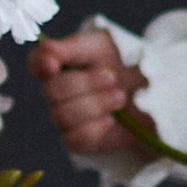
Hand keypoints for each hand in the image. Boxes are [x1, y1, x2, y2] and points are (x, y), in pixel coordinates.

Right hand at [28, 27, 150, 158]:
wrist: (152, 92)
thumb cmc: (123, 64)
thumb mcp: (101, 45)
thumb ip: (70, 47)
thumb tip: (44, 49)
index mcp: (58, 65)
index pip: (35, 64)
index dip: (40, 65)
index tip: (53, 64)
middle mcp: (56, 93)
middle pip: (51, 92)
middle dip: (87, 84)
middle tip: (113, 78)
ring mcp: (64, 118)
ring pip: (63, 116)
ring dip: (97, 104)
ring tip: (120, 97)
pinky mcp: (78, 141)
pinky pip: (75, 138)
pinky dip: (96, 127)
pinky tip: (111, 119)